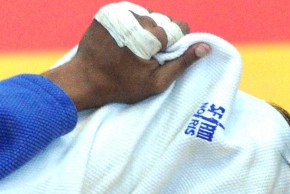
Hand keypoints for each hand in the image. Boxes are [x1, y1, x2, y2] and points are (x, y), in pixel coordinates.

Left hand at [44, 9, 208, 109]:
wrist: (84, 80)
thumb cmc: (121, 86)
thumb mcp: (155, 82)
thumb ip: (182, 63)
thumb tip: (205, 47)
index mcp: (149, 36)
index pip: (179, 26)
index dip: (176, 41)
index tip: (165, 54)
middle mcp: (134, 19)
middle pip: (163, 19)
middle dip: (160, 35)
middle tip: (148, 54)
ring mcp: (119, 13)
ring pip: (147, 14)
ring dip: (146, 28)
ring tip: (135, 47)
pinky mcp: (107, 11)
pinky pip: (129, 13)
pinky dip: (131, 24)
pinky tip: (124, 40)